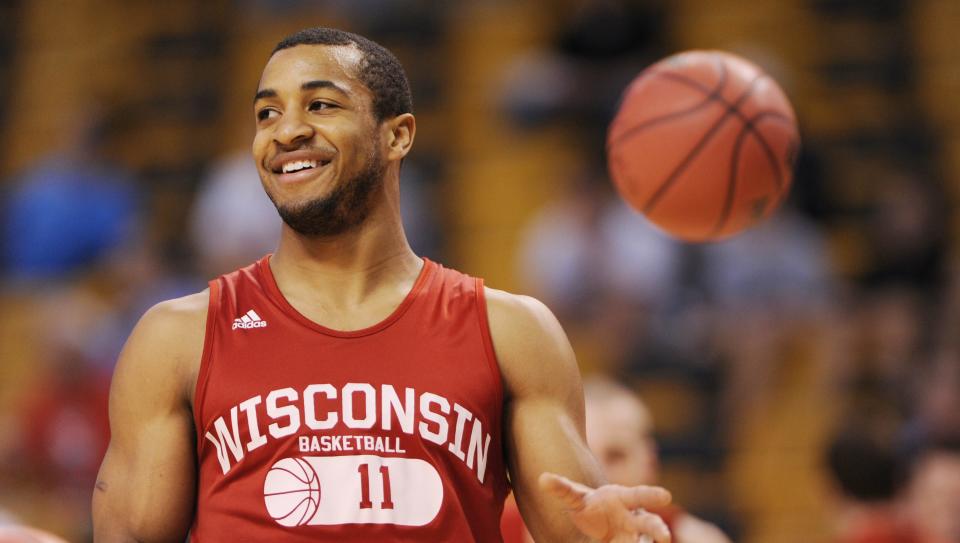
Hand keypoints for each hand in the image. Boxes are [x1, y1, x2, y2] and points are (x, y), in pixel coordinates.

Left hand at [539, 472, 671, 542]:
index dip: (652, 495)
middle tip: (665, 537)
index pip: (639, 495)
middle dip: (658, 529)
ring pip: (647, 542)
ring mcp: (636, 536)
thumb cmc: (589, 505)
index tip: (666, 496)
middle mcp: (636, 518)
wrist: (596, 523)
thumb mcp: (575, 498)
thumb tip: (541, 479)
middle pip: (650, 523)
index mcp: (624, 499)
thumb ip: (562, 489)